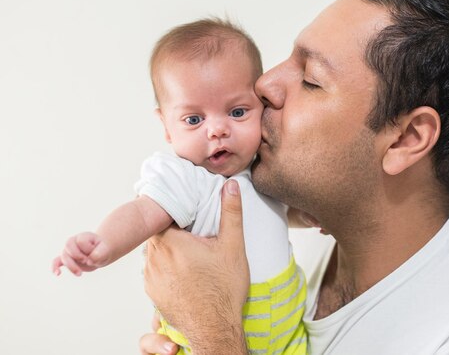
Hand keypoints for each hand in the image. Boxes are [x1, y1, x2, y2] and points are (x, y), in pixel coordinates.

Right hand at [51, 232, 111, 275]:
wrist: (99, 255)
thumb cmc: (102, 251)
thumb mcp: (105, 251)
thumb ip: (100, 254)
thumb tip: (90, 260)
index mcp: (84, 236)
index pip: (81, 241)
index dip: (87, 250)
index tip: (95, 254)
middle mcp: (74, 241)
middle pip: (68, 246)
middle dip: (77, 256)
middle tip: (87, 262)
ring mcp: (69, 250)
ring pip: (64, 256)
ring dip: (71, 266)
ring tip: (80, 274)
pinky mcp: (66, 259)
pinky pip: (56, 262)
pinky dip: (55, 267)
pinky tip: (58, 274)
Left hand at [143, 180, 248, 353]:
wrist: (214, 329)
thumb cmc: (224, 289)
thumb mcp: (233, 247)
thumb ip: (230, 212)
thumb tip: (230, 186)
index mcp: (171, 242)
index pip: (163, 215)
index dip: (175, 211)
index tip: (187, 213)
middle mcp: (154, 258)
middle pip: (159, 233)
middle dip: (174, 230)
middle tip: (193, 233)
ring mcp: (150, 277)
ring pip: (155, 252)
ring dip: (169, 249)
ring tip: (190, 253)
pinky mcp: (153, 293)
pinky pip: (155, 271)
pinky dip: (166, 267)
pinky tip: (186, 272)